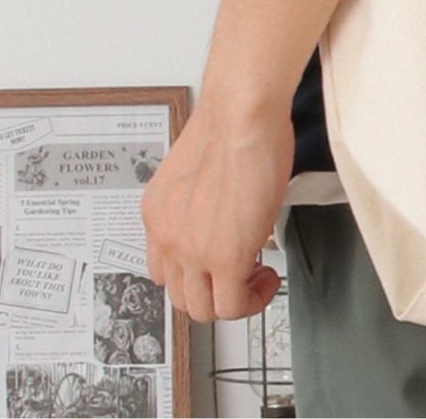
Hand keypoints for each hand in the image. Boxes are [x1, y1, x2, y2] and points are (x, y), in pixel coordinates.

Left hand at [141, 94, 294, 321]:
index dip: (195, 272)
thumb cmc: (232, 123)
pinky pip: (234, 305)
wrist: (241, 115)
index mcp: (158, 213)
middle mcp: (167, 236)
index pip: (163, 267)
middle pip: (181, 296)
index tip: (216, 264)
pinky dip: (253, 300)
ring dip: (234, 301)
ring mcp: (193, 252)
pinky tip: (267, 279)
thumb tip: (228, 212)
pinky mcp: (226, 258)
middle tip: (241, 276)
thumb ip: (203, 202)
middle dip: (214, 292)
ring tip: (257, 279)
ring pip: (204, 309)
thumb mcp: (201, 170)